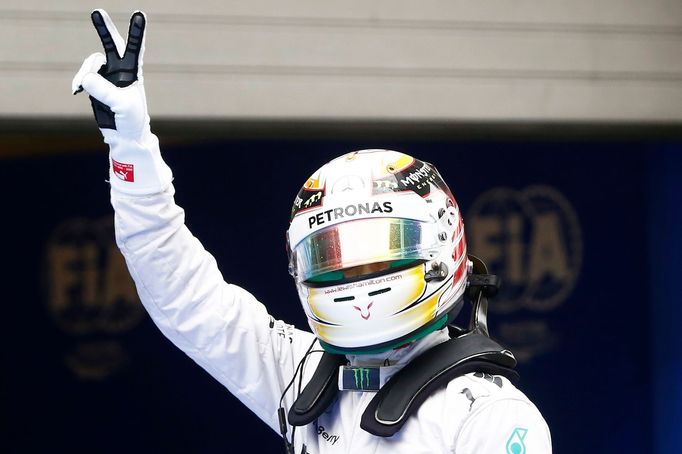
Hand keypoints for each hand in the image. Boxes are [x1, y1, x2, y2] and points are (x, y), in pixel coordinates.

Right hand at [72, 10, 149, 139]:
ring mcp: (106, 76)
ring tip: (81, 88)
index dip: (137, 32)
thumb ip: (106, 91)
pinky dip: (79, 82)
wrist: (124, 135)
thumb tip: (86, 78)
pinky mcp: (95, 85)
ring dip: (85, 73)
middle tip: (97, 12)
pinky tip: (77, 91)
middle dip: (105, 28)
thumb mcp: (122, 106)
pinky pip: (83, 76)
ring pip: (91, 63)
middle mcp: (119, 70)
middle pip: (111, 44)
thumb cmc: (132, 119)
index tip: (140, 14)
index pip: (135, 48)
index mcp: (133, 72)